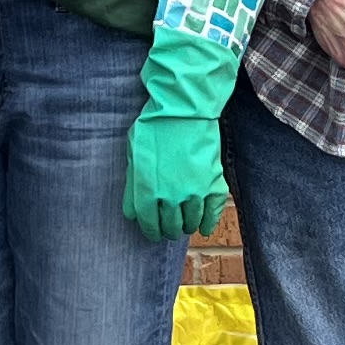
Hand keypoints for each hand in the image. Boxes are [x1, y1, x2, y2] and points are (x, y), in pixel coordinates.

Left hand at [125, 107, 230, 243]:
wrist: (183, 110)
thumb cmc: (153, 128)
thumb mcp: (134, 156)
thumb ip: (132, 187)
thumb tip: (130, 214)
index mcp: (147, 191)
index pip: (149, 224)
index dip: (151, 232)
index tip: (154, 234)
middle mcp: (170, 197)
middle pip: (171, 227)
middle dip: (168, 230)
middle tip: (169, 229)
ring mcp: (194, 192)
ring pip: (191, 222)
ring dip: (186, 226)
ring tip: (184, 225)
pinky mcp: (213, 184)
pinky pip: (213, 212)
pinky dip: (209, 223)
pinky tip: (204, 228)